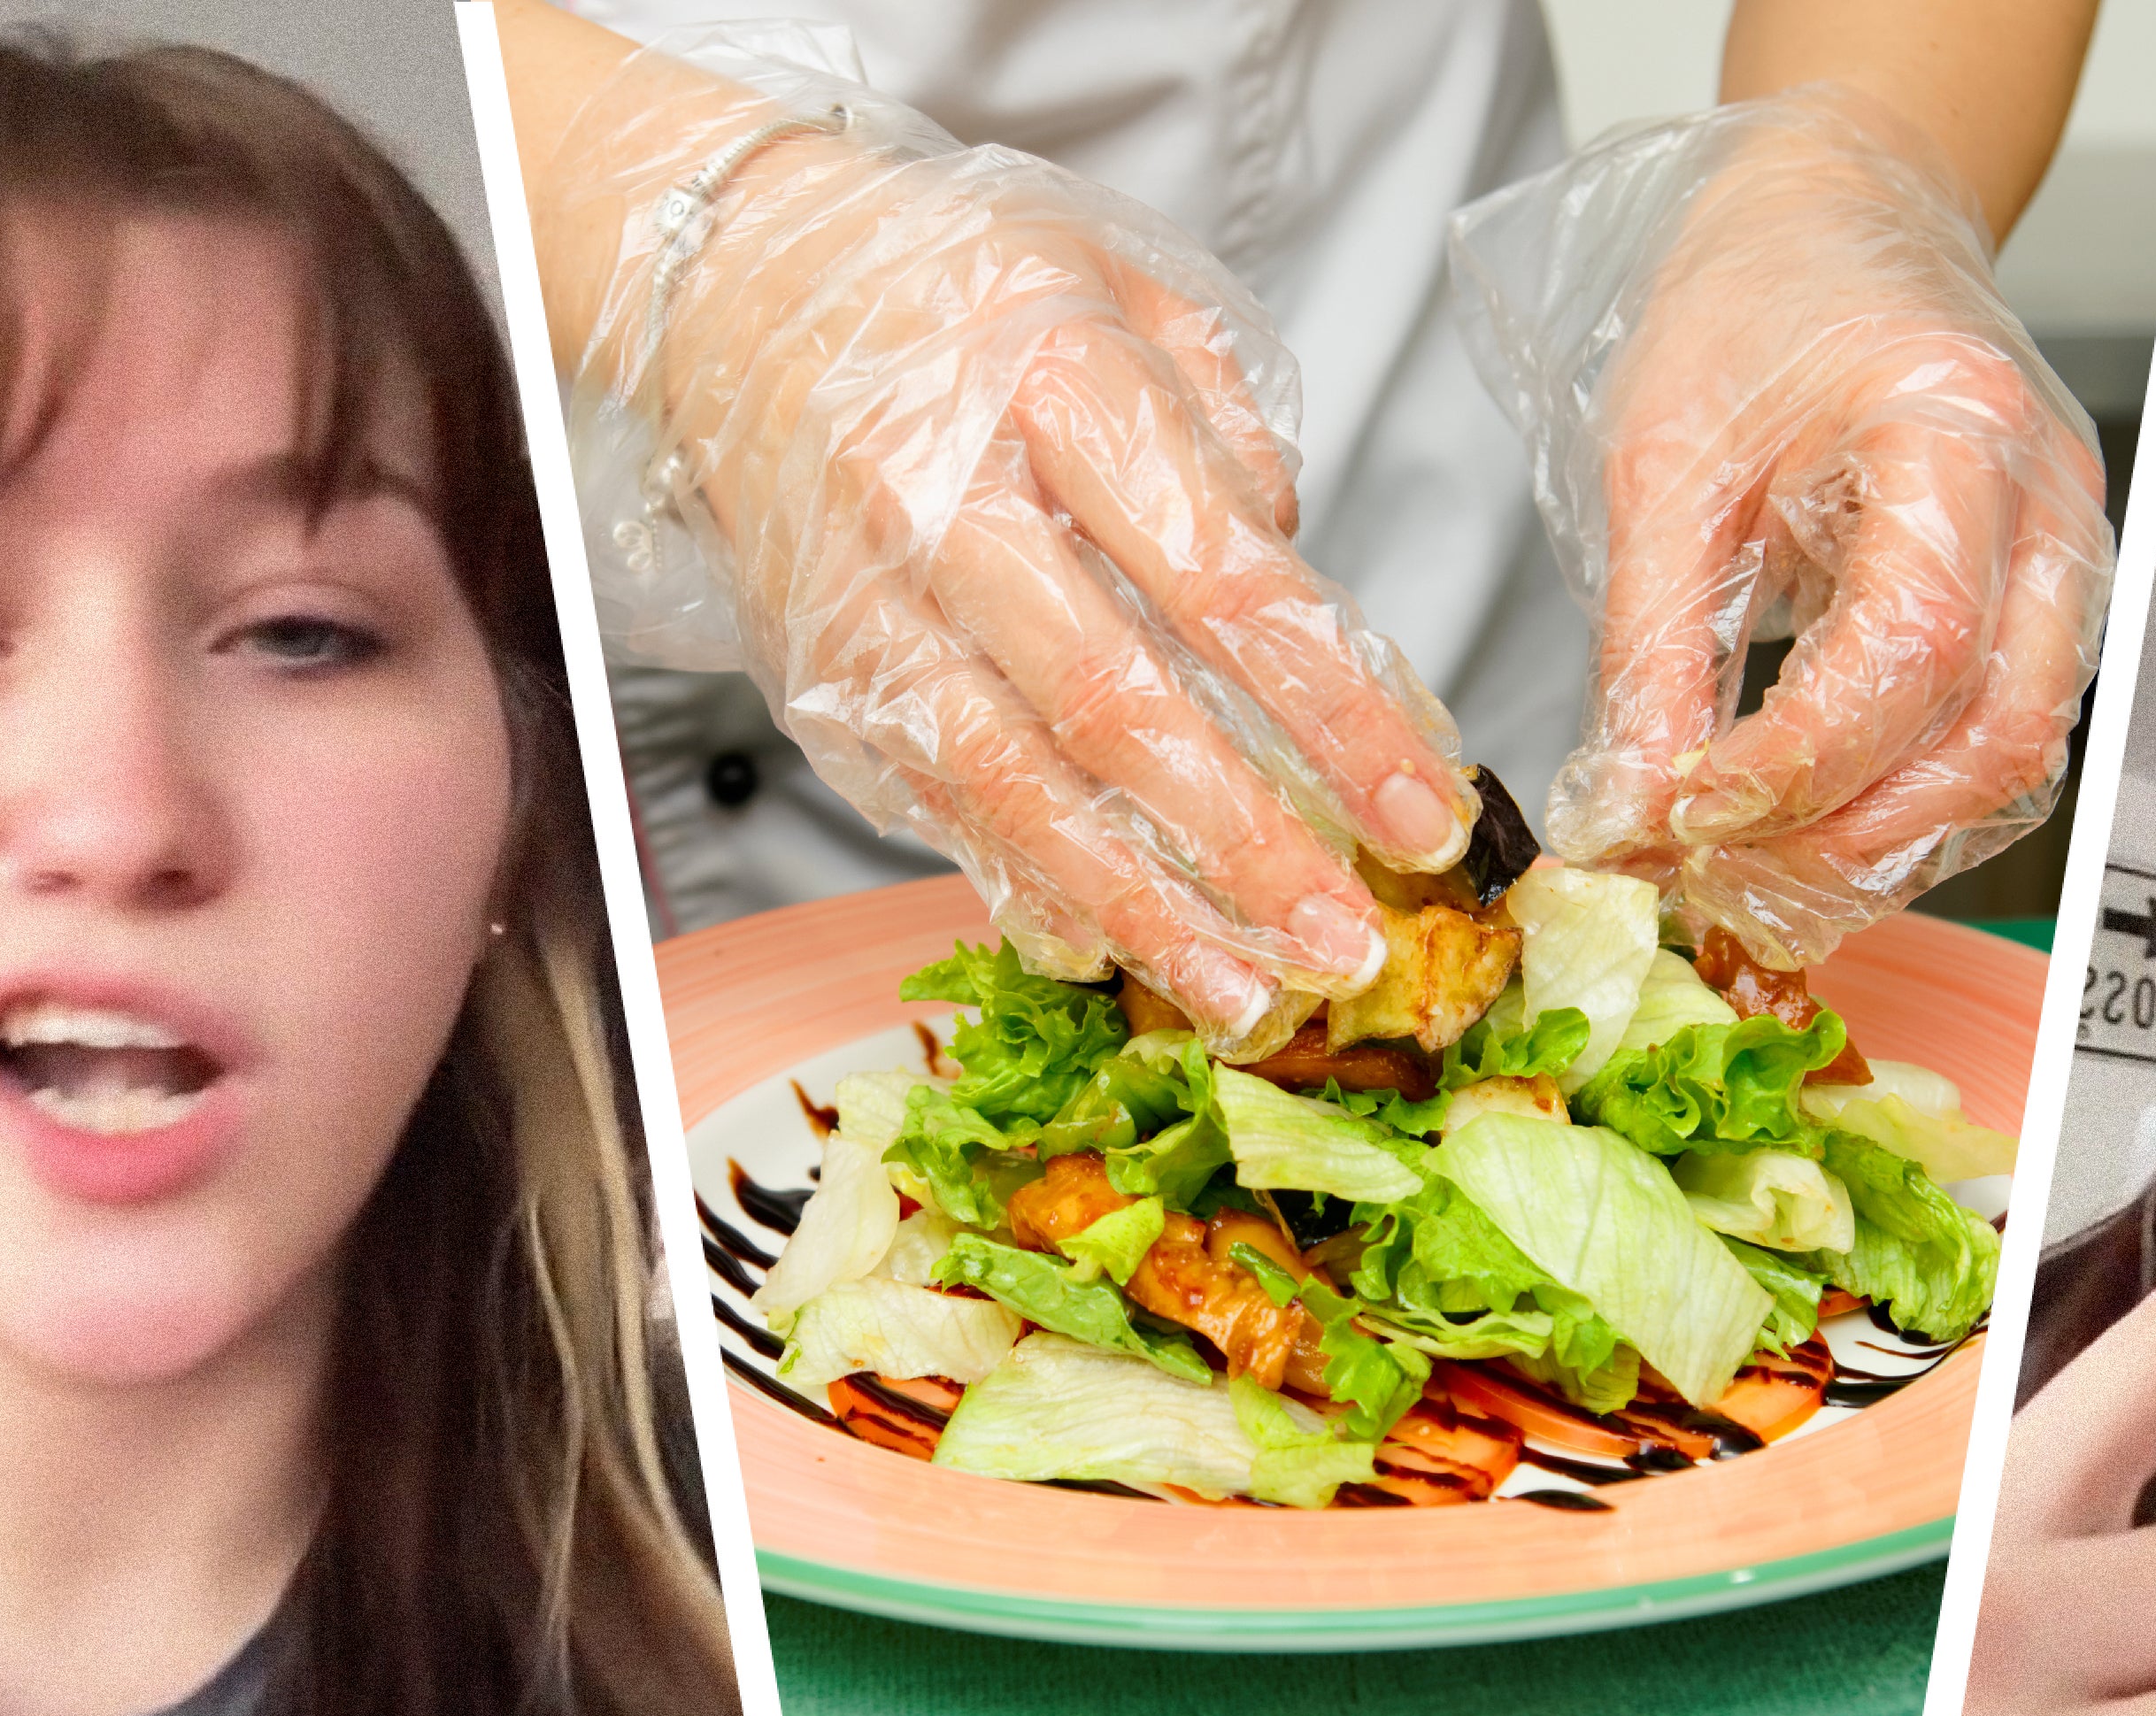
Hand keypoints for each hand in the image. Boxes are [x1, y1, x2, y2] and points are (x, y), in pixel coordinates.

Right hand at [516, 11, 1472, 1045]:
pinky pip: (931, 805)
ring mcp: (863, 603)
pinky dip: (1024, 887)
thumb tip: (1299, 588)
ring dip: (1141, 909)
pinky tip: (1110, 949)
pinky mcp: (816, 675)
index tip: (1423, 807)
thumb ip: (1232, 431)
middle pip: (1114, 709)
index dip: (1334, 711)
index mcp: (1050, 381)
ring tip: (1248, 993)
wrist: (732, 282)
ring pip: (1010, 788)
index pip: (1219, 579)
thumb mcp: (1127, 287)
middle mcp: (939, 499)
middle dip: (1249, 848)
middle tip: (1351, 941)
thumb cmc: (956, 287)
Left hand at [1459, 85, 2110, 967]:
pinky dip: (1904, 814)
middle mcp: (2051, 503)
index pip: (1908, 648)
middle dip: (1843, 839)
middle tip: (1704, 878)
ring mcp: (2070, 561)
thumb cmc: (1754, 305)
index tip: (1677, 820)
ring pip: (2012, 769)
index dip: (1793, 766)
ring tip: (1743, 875)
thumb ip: (1651, 649)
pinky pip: (1999, 749)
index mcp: (1961, 426)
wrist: (1834, 228)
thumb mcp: (1661, 459)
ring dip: (1879, 849)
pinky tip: (1804, 834)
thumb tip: (1631, 813)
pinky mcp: (2046, 609)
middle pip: (1993, 738)